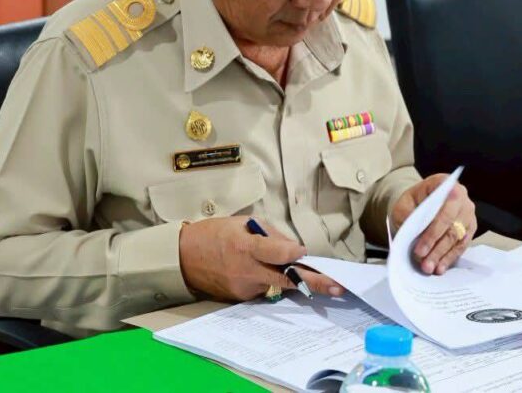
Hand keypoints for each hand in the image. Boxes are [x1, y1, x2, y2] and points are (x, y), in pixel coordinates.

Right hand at [179, 216, 343, 299]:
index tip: (305, 253)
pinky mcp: (241, 298)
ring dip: (291, 279)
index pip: (274, 252)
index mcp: (244, 245)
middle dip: (314, 282)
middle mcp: (245, 269)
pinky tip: (263, 272)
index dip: (292, 254)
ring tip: (306, 272)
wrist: (184, 257)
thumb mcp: (242, 223)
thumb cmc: (215, 234)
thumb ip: (270, 235)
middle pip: (285, 278)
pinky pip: (264, 289)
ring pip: (277, 285)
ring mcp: (243, 287)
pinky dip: (270, 281)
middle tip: (337, 287)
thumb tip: (294, 249)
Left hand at [390, 176, 476, 274]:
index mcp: (443, 183)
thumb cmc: (412, 202)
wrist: (418, 204)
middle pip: (451, 225)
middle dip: (436, 247)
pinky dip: (449, 257)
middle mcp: (460, 195)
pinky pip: (461, 245)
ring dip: (442, 255)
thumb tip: (415, 237)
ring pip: (457, 237)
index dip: (433, 230)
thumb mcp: (403, 205)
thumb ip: (408, 217)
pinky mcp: (469, 227)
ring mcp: (467, 212)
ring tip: (429, 268)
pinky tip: (440, 267)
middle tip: (423, 262)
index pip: (444, 207)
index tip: (419, 248)